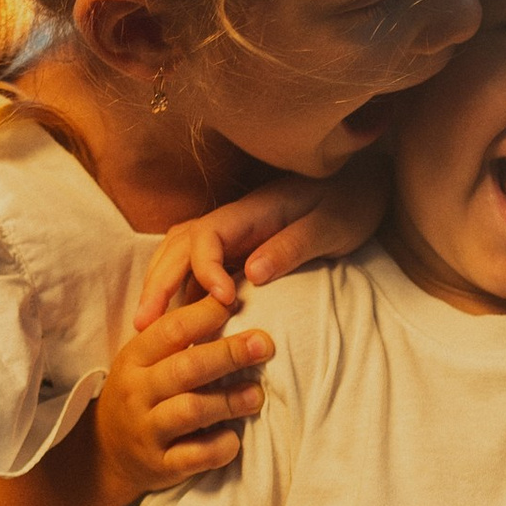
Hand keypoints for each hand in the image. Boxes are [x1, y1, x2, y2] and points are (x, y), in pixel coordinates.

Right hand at [89, 299, 272, 505]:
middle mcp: (137, 393)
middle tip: (265, 344)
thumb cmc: (141, 395)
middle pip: (186, 368)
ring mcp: (147, 431)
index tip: (238, 302)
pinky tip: (235, 438)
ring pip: (192, 411)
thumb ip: (178, 336)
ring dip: (230, 401)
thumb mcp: (145, 362)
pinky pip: (195, 457)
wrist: (106, 454)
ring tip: (256, 395)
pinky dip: (220, 447)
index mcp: (134, 359)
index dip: (206, 313)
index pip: (171, 329)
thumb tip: (229, 295)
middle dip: (228, 354)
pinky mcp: (160, 466)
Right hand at [135, 152, 389, 326]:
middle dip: (157, 284)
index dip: (205, 270)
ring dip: (159, 285)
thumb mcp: (331, 225)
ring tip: (146, 324)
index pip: (206, 237)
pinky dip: (178, 288)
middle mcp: (232, 220)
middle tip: (142, 325)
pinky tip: (174, 318)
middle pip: (178, 246)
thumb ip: (292, 246)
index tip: (223, 302)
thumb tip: (252, 273)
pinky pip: (195, 266)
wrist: (362, 181)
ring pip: (178, 254)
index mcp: (251, 212)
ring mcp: (230, 233)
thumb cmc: (350, 201)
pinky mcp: (236, 246)